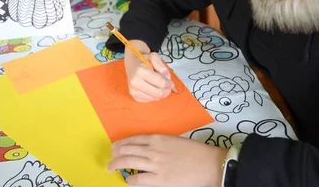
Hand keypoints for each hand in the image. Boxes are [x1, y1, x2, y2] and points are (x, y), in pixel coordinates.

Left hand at [108, 134, 227, 186]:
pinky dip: (130, 180)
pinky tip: (128, 180)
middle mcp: (153, 149)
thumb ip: (160, 144)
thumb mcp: (174, 141)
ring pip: (128, 162)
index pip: (133, 139)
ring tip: (110, 167)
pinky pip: (138, 180)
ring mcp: (155, 164)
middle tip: (110, 157)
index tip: (115, 146)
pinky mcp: (159, 179)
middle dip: (115, 153)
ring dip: (116, 164)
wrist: (208, 164)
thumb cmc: (195, 152)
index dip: (121, 143)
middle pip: (127, 150)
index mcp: (158, 138)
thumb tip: (147, 150)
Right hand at [124, 40, 175, 101]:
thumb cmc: (144, 60)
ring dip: (161, 93)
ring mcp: (133, 91)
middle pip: (159, 93)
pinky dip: (154, 96)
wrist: (131, 64)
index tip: (171, 82)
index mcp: (140, 71)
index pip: (161, 83)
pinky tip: (152, 89)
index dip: (169, 84)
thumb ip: (162, 66)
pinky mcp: (134, 97)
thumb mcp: (154, 56)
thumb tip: (167, 78)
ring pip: (155, 98)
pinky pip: (150, 100)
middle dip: (167, 91)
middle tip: (168, 86)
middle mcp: (135, 83)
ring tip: (159, 86)